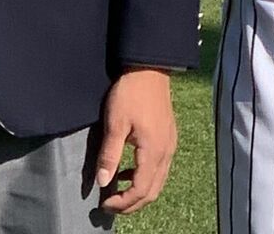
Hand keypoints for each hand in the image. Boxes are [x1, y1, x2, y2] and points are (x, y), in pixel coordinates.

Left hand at [88, 68, 176, 214]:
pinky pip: (160, 169)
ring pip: (158, 182)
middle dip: (132, 204)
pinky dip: (145, 178)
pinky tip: (128, 170)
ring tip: (117, 191)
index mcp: (154, 151)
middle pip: (152, 191)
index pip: (141, 190)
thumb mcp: (115, 123)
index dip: (123, 203)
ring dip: (139, 192)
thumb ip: (110, 155)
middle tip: (110, 205)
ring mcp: (170, 145)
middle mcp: (167, 152)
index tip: (104, 204)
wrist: (149, 69)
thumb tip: (102, 182)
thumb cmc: (130, 93)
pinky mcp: (169, 138)